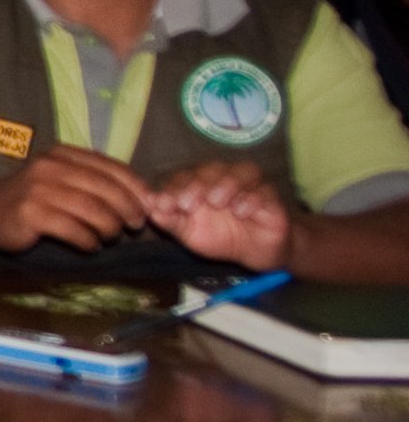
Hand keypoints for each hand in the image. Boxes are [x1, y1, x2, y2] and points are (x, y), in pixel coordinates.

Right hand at [0, 148, 149, 251]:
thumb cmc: (34, 198)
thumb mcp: (63, 180)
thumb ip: (96, 183)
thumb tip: (143, 199)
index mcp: (64, 154)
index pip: (111, 167)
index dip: (136, 188)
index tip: (148, 206)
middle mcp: (51, 167)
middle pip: (105, 189)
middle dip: (127, 209)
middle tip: (134, 226)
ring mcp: (38, 190)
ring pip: (92, 210)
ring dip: (109, 228)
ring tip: (110, 237)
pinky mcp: (30, 214)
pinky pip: (72, 229)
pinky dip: (88, 241)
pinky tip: (90, 246)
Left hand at [146, 159, 292, 270]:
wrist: (255, 252)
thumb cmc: (218, 237)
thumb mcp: (188, 233)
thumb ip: (169, 219)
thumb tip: (149, 205)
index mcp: (200, 183)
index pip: (184, 176)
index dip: (172, 188)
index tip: (162, 204)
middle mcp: (225, 178)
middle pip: (211, 170)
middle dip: (196, 184)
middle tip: (186, 203)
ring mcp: (250, 186)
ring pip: (241, 172)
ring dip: (225, 185)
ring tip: (216, 202)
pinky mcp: (271, 198)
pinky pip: (264, 191)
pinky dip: (252, 199)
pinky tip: (242, 211)